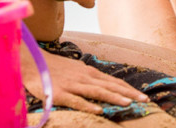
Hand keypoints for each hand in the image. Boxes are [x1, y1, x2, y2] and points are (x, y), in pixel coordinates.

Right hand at [22, 49, 148, 114]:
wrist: (30, 63)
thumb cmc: (52, 68)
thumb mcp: (74, 70)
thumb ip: (88, 77)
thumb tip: (103, 84)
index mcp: (87, 72)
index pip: (112, 81)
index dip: (128, 88)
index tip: (142, 96)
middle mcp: (83, 77)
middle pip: (110, 86)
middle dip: (128, 93)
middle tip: (145, 101)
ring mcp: (72, 85)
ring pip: (97, 92)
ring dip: (114, 98)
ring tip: (128, 104)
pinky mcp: (60, 94)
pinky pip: (77, 101)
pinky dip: (89, 106)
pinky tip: (99, 111)